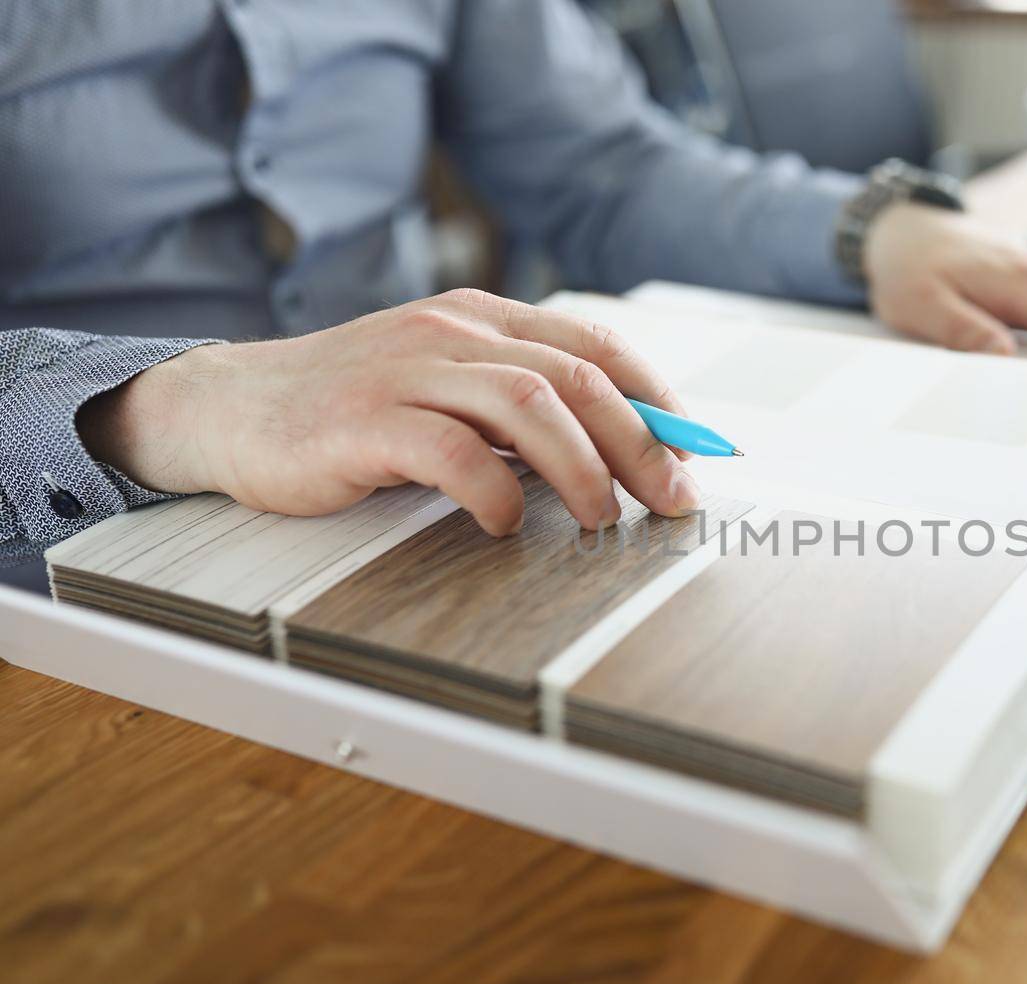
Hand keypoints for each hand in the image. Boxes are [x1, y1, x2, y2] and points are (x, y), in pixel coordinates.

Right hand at [78, 289, 698, 534]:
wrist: (232, 408)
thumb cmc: (355, 408)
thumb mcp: (448, 387)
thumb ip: (520, 406)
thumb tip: (622, 452)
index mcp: (482, 317)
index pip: (596, 344)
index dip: (658, 398)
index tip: (696, 452)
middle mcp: (453, 331)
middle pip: (577, 377)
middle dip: (639, 443)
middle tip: (669, 499)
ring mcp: (408, 370)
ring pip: (528, 405)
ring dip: (582, 469)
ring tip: (601, 519)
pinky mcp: (365, 421)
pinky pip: (452, 452)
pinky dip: (494, 493)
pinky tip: (505, 526)